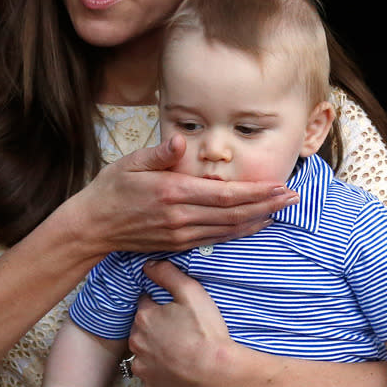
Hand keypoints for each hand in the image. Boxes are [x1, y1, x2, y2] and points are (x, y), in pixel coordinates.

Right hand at [81, 134, 296, 254]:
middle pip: (235, 214)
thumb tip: (182, 141)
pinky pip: (216, 239)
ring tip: (281, 209)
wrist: (93, 227)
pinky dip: (240, 232)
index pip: (225, 194)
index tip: (279, 185)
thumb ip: (160, 153)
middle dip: (267, 205)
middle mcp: (181, 217)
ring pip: (229, 229)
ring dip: (259, 219)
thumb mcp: (130, 163)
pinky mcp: (178, 244)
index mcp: (173, 192)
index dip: (256, 192)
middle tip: (293, 196)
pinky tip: (254, 224)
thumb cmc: (111, 189)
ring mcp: (181, 234)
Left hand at [129, 259, 234, 386]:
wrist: (218, 373)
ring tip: (181, 353)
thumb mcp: (191, 292)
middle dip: (157, 329)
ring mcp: (143, 368)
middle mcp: (136, 343)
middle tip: (182, 332)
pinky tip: (179, 372)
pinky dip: (162, 376)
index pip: (146, 304)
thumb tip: (148, 265)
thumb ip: (167, 274)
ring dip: (157, 353)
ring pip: (145, 355)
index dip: (162, 306)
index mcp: (144, 318)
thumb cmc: (206, 332)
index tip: (178, 313)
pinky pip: (154, 380)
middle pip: (143, 330)